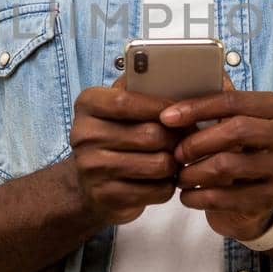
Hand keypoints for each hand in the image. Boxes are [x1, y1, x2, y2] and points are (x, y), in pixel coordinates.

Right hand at [68, 77, 181, 225]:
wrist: (87, 185)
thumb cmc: (113, 137)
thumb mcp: (117, 107)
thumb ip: (139, 88)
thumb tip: (176, 75)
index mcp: (87, 106)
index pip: (126, 101)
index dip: (160, 106)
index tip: (181, 109)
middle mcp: (84, 136)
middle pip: (150, 135)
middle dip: (177, 138)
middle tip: (188, 138)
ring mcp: (93, 169)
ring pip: (159, 164)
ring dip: (175, 163)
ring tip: (175, 158)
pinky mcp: (107, 196)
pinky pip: (157, 190)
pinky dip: (168, 185)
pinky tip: (163, 179)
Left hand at [159, 74, 272, 241]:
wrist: (259, 198)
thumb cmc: (240, 150)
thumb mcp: (234, 122)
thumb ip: (217, 102)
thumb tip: (185, 81)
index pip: (233, 100)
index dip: (197, 107)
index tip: (167, 117)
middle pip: (236, 130)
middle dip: (197, 142)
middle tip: (176, 153)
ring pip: (227, 165)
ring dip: (194, 172)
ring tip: (180, 176)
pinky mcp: (270, 199)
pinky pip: (224, 197)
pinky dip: (198, 196)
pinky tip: (187, 195)